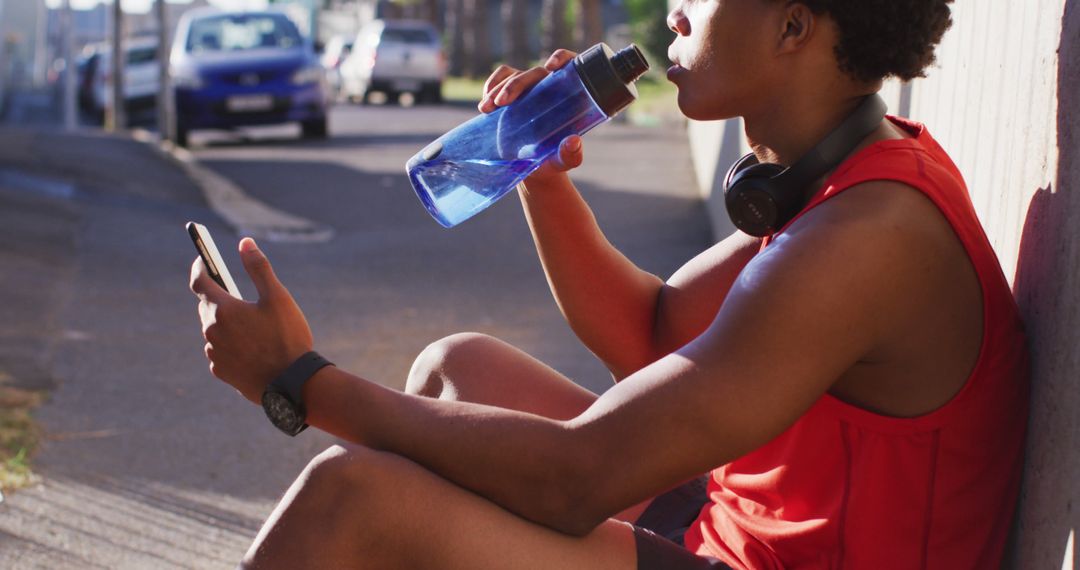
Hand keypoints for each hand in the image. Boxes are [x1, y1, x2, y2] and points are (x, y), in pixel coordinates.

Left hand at [189, 237, 312, 403]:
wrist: (292, 384)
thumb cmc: (287, 337)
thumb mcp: (278, 297)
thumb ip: (258, 267)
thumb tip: (244, 242)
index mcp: (223, 309)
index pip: (199, 281)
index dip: (200, 266)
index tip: (204, 258)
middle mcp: (211, 331)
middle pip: (206, 306)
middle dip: (218, 296)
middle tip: (235, 292)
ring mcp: (214, 353)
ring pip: (213, 329)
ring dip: (225, 322)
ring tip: (248, 323)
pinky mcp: (220, 371)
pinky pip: (219, 351)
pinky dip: (229, 344)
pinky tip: (250, 347)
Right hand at [478, 49, 584, 183]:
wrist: (532, 169)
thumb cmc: (552, 161)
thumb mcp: (562, 161)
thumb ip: (570, 155)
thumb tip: (574, 142)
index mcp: (568, 98)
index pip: (571, 66)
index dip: (563, 58)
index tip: (551, 67)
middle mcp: (549, 88)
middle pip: (535, 73)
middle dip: (515, 84)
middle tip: (501, 103)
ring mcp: (530, 89)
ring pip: (514, 75)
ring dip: (497, 88)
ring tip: (485, 109)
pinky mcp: (512, 92)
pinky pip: (502, 77)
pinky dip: (491, 85)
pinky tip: (485, 104)